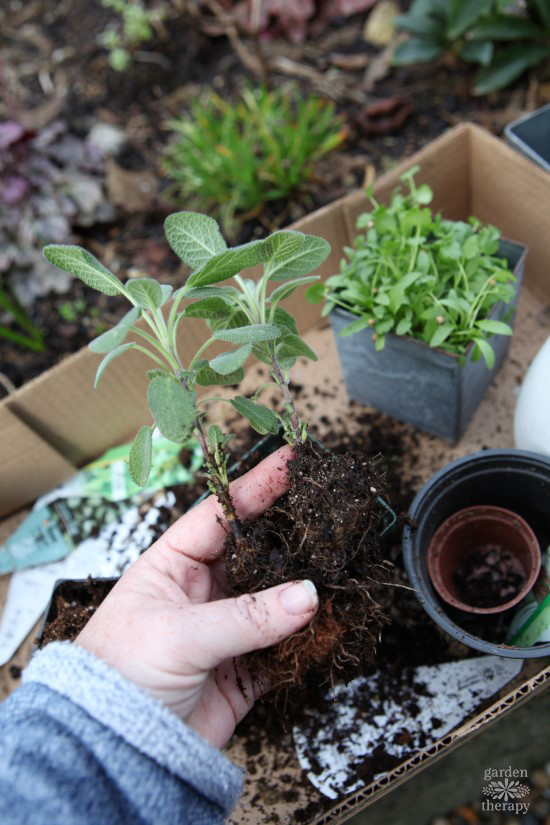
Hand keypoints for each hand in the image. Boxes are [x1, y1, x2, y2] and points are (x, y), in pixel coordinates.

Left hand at [76, 445, 317, 747]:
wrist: (113, 752)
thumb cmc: (121, 675)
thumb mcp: (179, 636)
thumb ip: (247, 617)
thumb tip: (309, 595)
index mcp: (173, 565)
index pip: (222, 514)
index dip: (257, 485)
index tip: (293, 459)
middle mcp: (203, 590)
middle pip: (258, 552)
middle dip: (293, 533)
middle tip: (332, 510)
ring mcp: (226, 627)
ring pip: (277, 598)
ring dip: (307, 588)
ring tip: (343, 566)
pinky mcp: (244, 669)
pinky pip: (285, 646)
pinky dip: (310, 639)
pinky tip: (334, 626)